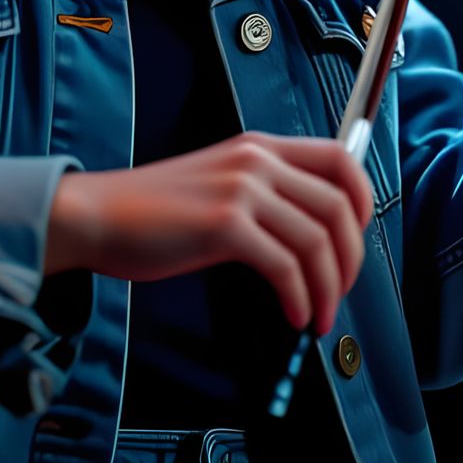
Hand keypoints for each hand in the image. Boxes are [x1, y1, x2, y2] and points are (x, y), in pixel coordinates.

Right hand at [45, 131, 373, 337]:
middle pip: (338, 205)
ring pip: (317, 239)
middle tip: (340, 292)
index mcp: (260, 146)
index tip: (359, 238)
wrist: (99, 214)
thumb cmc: (154, 210)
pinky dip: (299, 297)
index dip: (364, 198)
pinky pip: (285, 266)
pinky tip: (293, 315)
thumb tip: (311, 235)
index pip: (340, 157)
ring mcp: (242, 189)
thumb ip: (263, 194)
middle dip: (351, 258)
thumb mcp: (219, 183)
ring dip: (328, 288)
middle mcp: (257, 160)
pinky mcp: (225, 225)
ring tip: (318, 316)